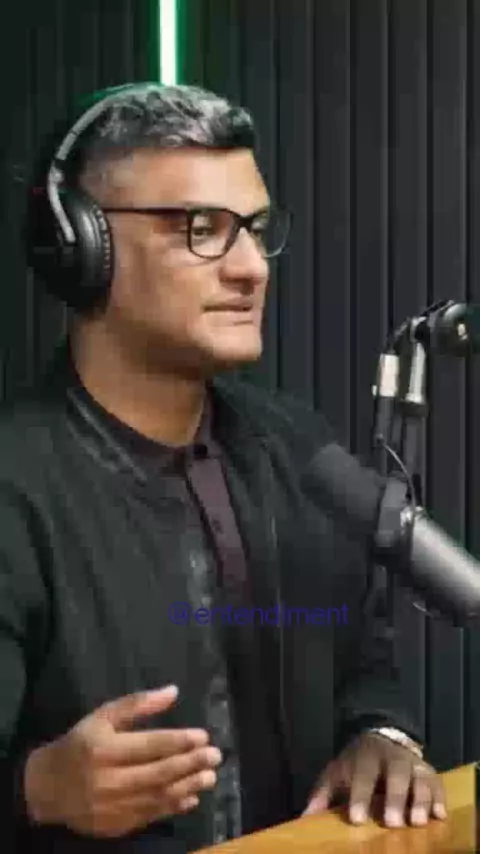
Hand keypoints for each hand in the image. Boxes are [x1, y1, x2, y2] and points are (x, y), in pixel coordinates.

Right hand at [24, 684, 221, 837]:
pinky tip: (191, 798)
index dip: (179, 741)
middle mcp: (108, 780)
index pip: (150, 745)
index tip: (204, 736)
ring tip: (209, 777)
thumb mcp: (102, 716)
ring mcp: (112, 807)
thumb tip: (173, 691)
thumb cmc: (78, 744)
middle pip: (158, 773)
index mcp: (104, 749)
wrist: (46, 787)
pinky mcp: (115, 825)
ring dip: (187, 787)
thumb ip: (137, 704)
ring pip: (158, 797)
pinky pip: (150, 816)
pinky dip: (173, 807)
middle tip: (215, 756)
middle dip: (190, 764)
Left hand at [302, 731, 446, 827]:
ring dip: (420, 800)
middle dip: (395, 798)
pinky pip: (437, 783)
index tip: (356, 819)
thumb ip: (323, 794)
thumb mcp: (337, 772)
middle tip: (392, 823)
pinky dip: (439, 798)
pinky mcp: (428, 771)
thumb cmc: (356, 763)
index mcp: (366, 757)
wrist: (382, 736)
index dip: (359, 796)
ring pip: (420, 778)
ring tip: (417, 822)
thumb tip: (304, 818)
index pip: (362, 775)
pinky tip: (439, 815)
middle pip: (396, 774)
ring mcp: (412, 763)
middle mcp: (392, 758)